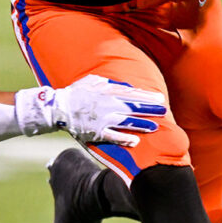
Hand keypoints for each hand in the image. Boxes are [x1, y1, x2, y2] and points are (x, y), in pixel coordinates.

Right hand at [16, 74, 166, 145]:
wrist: (58, 108)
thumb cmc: (75, 93)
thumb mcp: (91, 81)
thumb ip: (108, 82)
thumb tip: (123, 84)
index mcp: (107, 92)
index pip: (132, 93)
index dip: (147, 96)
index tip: (159, 98)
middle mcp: (108, 105)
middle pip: (133, 107)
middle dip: (150, 108)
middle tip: (163, 111)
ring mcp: (103, 119)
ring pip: (127, 122)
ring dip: (142, 124)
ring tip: (155, 126)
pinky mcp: (97, 132)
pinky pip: (114, 137)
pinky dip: (125, 139)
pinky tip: (136, 141)